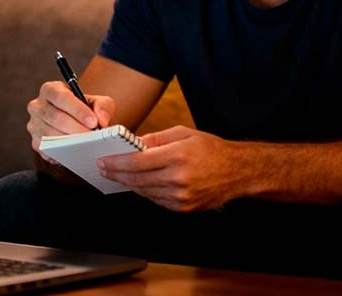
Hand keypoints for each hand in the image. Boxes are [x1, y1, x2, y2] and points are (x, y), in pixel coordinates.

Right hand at [27, 81, 114, 161]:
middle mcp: (37, 106)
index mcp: (50, 90)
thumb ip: (102, 106)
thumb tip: (101, 120)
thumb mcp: (97, 102)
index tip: (93, 121)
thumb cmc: (85, 110)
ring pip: (51, 134)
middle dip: (76, 128)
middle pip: (54, 117)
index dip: (77, 109)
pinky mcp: (35, 142)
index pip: (60, 97)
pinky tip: (77, 151)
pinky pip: (48, 149)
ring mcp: (34, 125)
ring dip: (70, 141)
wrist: (77, 123)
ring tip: (88, 144)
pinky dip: (63, 151)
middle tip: (92, 136)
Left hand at [97, 126, 249, 211]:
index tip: (103, 161)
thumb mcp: (183, 134)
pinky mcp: (184, 208)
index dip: (116, 163)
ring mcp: (181, 196)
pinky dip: (145, 191)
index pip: (137, 162)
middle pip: (137, 179)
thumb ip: (155, 139)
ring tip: (117, 175)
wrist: (238, 172)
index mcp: (177, 156)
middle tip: (103, 169)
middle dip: (116, 174)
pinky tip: (137, 183)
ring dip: (128, 184)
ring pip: (145, 191)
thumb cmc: (211, 149)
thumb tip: (132, 144)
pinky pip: (156, 200)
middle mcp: (178, 178)